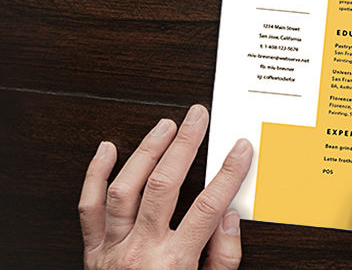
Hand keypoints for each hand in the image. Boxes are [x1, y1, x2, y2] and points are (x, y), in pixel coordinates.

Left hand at [78, 104, 252, 268]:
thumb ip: (224, 256)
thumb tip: (228, 216)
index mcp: (174, 263)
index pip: (207, 207)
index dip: (228, 173)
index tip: (240, 148)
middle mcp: (140, 252)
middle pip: (164, 186)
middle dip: (185, 146)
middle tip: (198, 118)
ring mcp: (112, 249)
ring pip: (125, 189)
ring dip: (146, 152)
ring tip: (165, 126)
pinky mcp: (92, 250)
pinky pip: (88, 207)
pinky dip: (95, 175)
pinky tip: (108, 149)